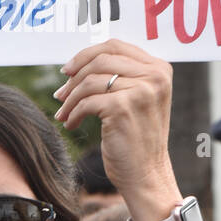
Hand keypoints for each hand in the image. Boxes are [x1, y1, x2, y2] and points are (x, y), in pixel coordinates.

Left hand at [53, 39, 179, 220]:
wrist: (147, 175)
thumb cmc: (137, 138)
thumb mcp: (137, 99)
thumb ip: (121, 75)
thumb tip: (76, 62)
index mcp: (159, 69)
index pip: (115, 45)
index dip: (86, 55)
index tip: (68, 70)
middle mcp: (154, 76)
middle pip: (100, 59)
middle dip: (74, 76)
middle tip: (60, 94)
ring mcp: (141, 90)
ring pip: (90, 80)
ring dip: (70, 98)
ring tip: (63, 113)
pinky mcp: (123, 107)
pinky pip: (86, 101)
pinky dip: (73, 113)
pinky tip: (72, 124)